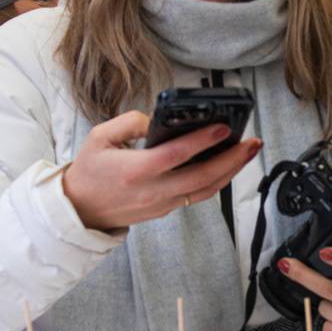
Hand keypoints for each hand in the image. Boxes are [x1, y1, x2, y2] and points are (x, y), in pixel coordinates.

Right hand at [60, 110, 260, 231]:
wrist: (79, 210)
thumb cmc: (89, 172)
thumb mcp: (99, 137)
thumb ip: (128, 123)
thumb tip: (156, 120)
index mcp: (135, 170)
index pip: (176, 155)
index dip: (202, 141)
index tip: (223, 127)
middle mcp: (153, 190)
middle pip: (201, 177)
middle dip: (231, 160)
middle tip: (251, 142)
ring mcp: (161, 204)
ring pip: (205, 190)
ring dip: (230, 172)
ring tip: (248, 152)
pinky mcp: (165, 209)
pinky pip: (197, 196)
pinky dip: (216, 181)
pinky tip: (227, 166)